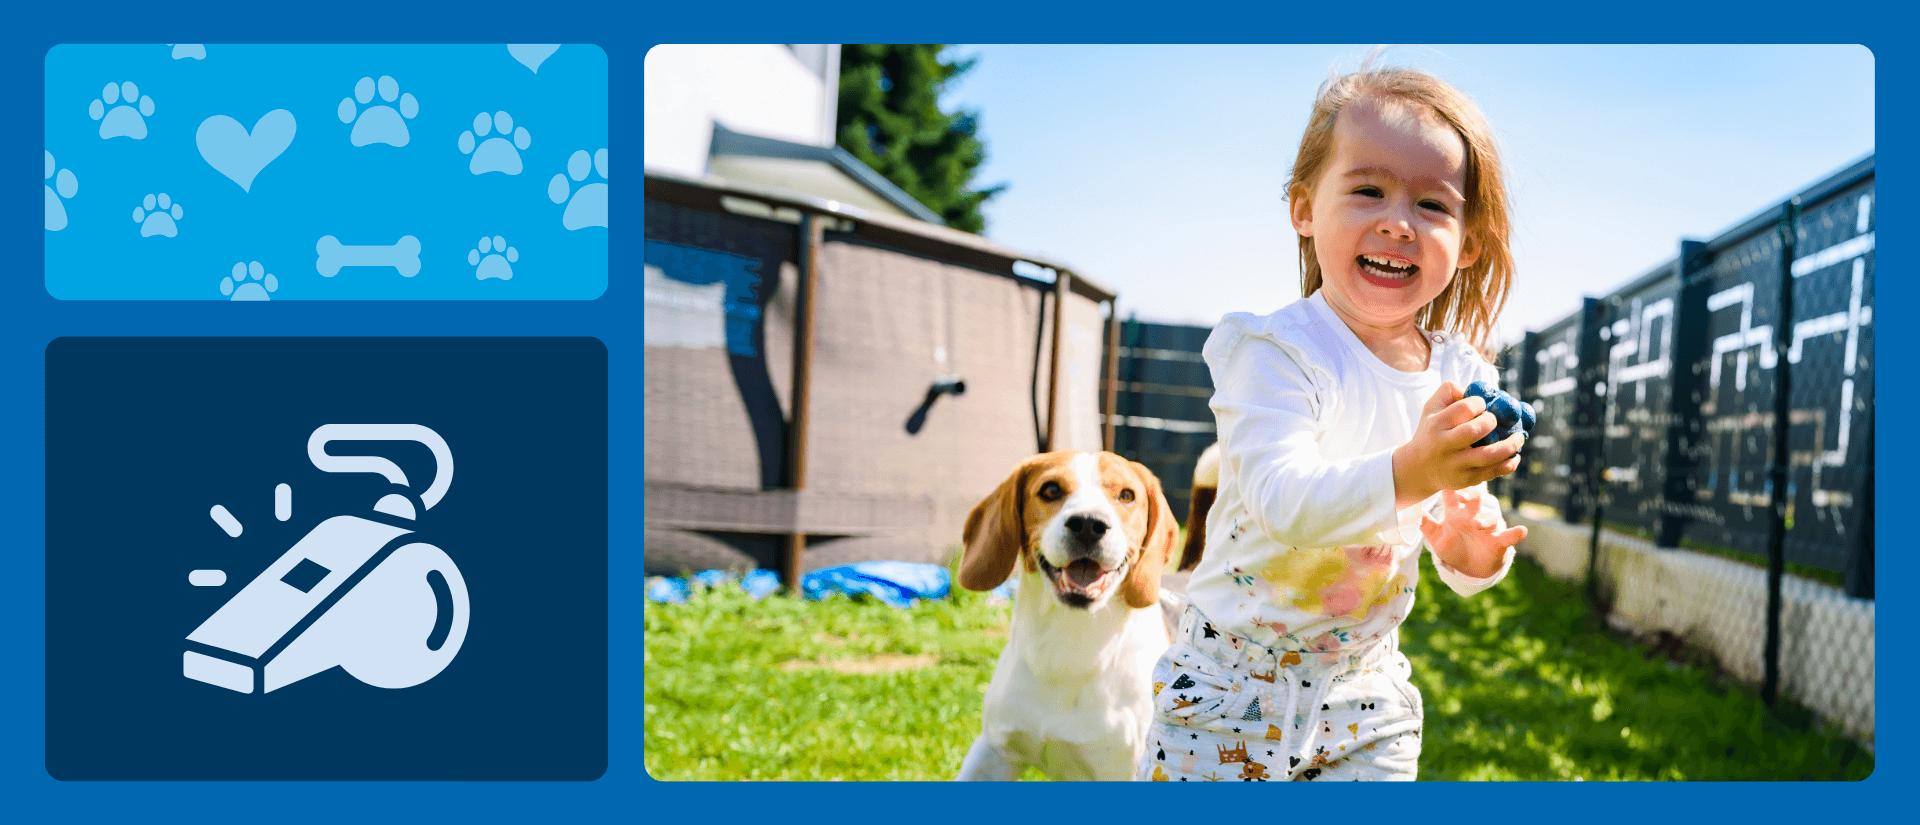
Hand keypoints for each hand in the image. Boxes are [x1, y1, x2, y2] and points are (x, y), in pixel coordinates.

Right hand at [1392, 382, 1524, 507]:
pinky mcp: (1466, 480)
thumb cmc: (1430, 432)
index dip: (1479, 403)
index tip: (1482, 405)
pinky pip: (1493, 472)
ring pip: (1489, 456)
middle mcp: (1444, 445)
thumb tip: (1475, 389)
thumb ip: (1448, 391)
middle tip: (1495, 421)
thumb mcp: (1430, 408)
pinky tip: (1514, 456)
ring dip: (1510, 445)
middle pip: (1475, 430)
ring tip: (1519, 437)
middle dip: (1491, 422)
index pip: (1464, 408)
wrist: (1418, 469)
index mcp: (1436, 425)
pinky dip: (1509, 464)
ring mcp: (1456, 465)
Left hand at [1420, 488, 1526, 578]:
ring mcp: (1487, 528)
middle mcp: (1473, 516)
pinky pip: (1509, 536)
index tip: (1444, 481)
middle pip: (1474, 500)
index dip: (1450, 489)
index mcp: (1456, 513)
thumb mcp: (1436, 538)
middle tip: (1466, 495)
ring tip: (1479, 524)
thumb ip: (1426, 524)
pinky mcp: (1499, 542)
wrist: (1469, 568)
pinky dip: (1515, 534)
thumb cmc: (1452, 547)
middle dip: (1472, 495)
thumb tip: (1408, 510)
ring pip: (1491, 518)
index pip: (1453, 496)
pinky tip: (1521, 531)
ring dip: (1487, 520)